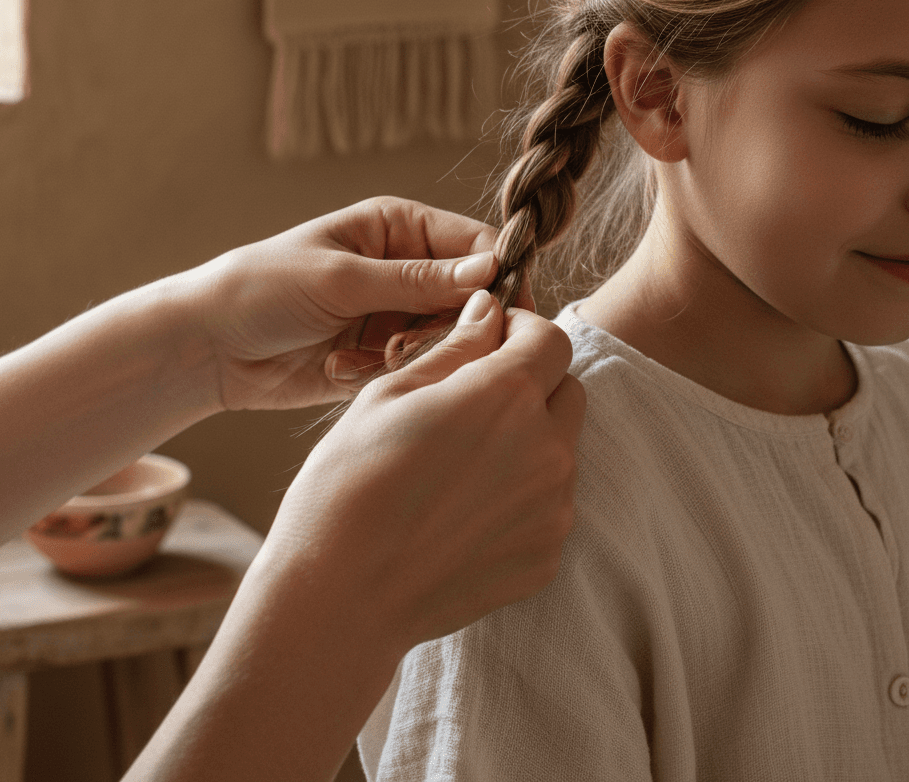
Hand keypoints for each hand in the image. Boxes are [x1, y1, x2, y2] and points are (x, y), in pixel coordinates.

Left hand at [180, 196, 533, 410]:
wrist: (209, 347)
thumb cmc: (263, 288)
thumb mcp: (340, 278)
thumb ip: (417, 279)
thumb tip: (491, 269)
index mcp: (397, 228)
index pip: (473, 244)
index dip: (496, 276)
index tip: (505, 313)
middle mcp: (403, 269)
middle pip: (469, 299)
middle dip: (446, 326)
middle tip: (404, 344)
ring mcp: (393, 315)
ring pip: (446, 340)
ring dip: (412, 355)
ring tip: (369, 357)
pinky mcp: (380, 357)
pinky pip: (415, 370)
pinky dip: (386, 375)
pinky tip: (341, 370)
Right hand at [256, 289, 584, 652]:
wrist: (341, 597)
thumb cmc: (348, 484)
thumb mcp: (390, 395)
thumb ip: (455, 348)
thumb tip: (489, 310)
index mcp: (506, 396)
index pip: (551, 338)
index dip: (521, 330)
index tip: (490, 340)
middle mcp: (546, 449)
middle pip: (567, 390)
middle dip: (532, 384)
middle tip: (474, 401)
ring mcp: (553, 509)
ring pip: (561, 449)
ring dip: (529, 440)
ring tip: (462, 464)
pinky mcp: (546, 556)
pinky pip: (551, 504)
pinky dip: (521, 495)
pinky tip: (464, 510)